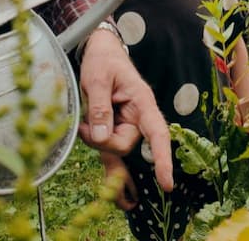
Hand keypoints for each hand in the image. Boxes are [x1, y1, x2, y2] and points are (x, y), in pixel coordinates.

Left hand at [77, 30, 172, 191]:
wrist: (100, 51)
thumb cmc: (103, 60)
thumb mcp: (97, 80)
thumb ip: (99, 108)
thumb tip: (101, 138)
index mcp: (142, 101)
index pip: (157, 132)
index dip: (162, 158)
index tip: (167, 183)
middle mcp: (138, 116)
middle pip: (125, 144)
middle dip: (102, 140)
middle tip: (83, 124)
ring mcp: (127, 124)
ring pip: (114, 148)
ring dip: (96, 142)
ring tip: (82, 124)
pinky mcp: (115, 128)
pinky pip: (113, 152)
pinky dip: (111, 169)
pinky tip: (121, 198)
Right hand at [99, 151, 137, 209]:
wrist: (110, 161)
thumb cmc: (120, 169)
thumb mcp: (129, 179)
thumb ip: (133, 190)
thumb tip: (136, 198)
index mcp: (117, 194)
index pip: (125, 207)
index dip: (132, 206)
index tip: (137, 202)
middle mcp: (111, 195)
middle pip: (120, 206)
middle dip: (128, 204)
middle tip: (135, 199)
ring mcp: (109, 191)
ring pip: (117, 201)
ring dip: (124, 200)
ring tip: (131, 195)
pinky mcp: (107, 188)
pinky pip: (114, 196)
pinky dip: (120, 196)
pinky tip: (125, 190)